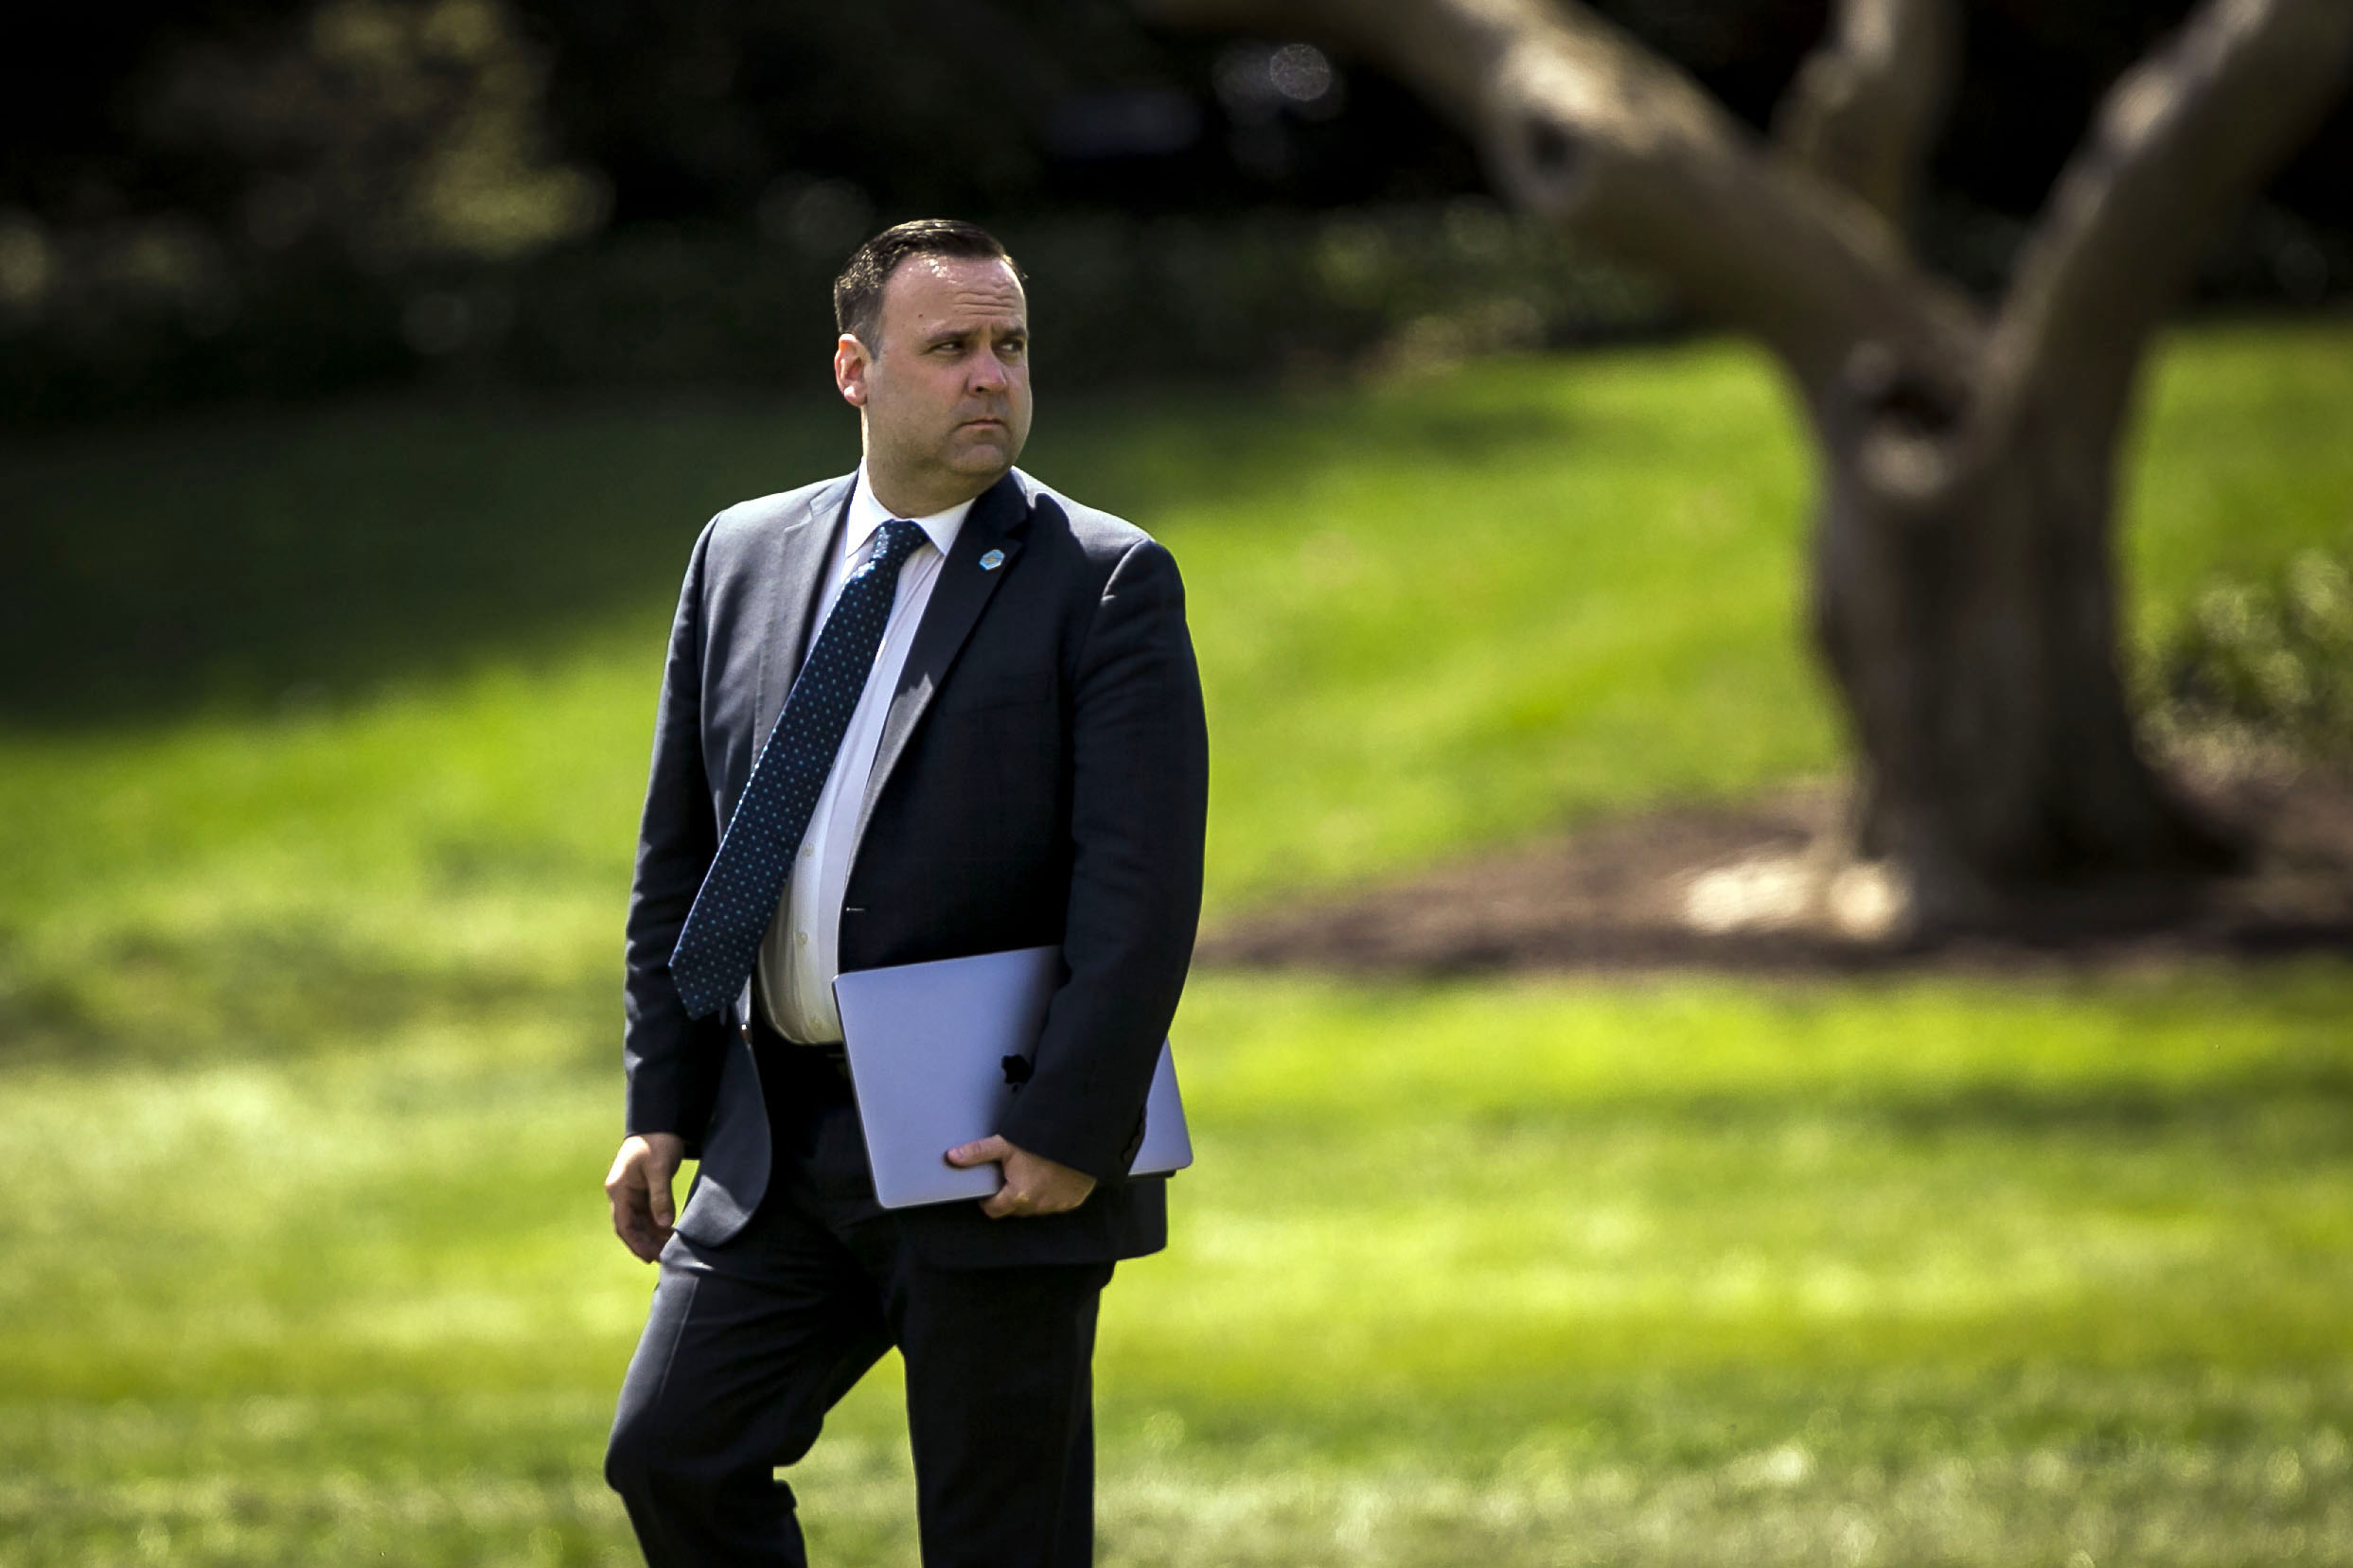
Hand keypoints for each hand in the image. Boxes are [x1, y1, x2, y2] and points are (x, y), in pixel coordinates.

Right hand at [605, 1133, 685, 1261]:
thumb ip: (661, 1196)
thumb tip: (664, 1224)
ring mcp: (631, 1192)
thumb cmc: (657, 1142)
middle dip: (645, 1244)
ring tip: (668, 1250)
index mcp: (619, 1189)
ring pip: (639, 1222)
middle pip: (630, 1226)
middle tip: (663, 1259)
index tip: (649, 1257)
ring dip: (651, 1236)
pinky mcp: (643, 1190)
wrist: (660, 1122)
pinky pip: (647, 1214)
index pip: (623, 1224)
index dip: (635, 1243)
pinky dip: (656, 1225)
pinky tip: (668, 1234)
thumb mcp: (659, 1169)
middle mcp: (621, 1193)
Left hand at [944, 1135, 1096, 1219]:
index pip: (993, 1210)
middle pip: (1013, 1209)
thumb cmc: (1042, 1143)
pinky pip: (1055, 1203)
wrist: (1081, 1139)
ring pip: (1034, 1208)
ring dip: (1030, 1196)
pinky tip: (1050, 1176)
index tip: (990, 1185)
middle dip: (1009, 1195)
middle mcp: (1037, 1207)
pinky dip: (1050, 1194)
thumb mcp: (1006, 1145)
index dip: (988, 1199)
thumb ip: (978, 1153)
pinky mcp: (1073, 1202)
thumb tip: (951, 1157)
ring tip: (1031, 1173)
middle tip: (1011, 1174)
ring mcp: (1057, 1206)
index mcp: (1018, 1196)